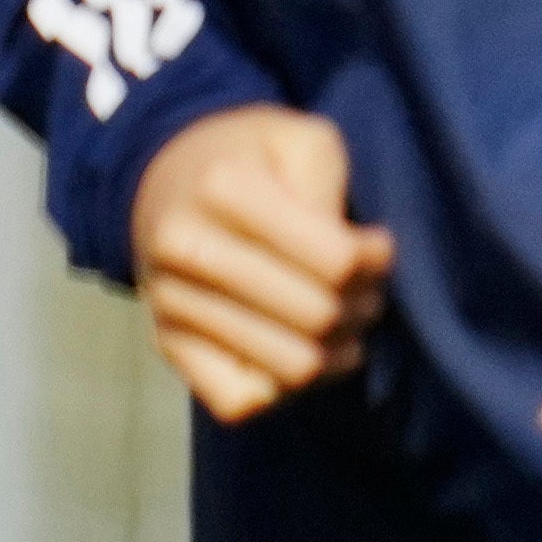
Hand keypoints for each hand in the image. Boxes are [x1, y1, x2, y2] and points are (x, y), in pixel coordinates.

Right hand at [125, 98, 389, 423]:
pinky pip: (242, 401)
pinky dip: (285, 388)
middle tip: (367, 291)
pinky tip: (299, 350)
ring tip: (343, 320)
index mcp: (222, 188)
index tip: (375, 247)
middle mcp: (182, 248)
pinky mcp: (167, 345)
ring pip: (292, 368)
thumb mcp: (304, 141)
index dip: (376, 262)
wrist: (165, 179)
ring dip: (339, 352)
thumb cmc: (252, 159)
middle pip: (319, 318)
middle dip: (364, 309)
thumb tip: (355, 260)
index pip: (337, 262)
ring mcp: (169, 303)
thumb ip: (333, 191)